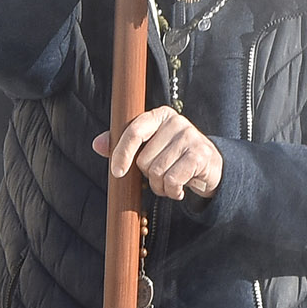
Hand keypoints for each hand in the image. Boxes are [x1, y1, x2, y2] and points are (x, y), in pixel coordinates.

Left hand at [94, 105, 224, 201]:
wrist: (209, 167)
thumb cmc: (174, 157)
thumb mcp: (149, 149)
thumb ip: (124, 146)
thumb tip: (97, 144)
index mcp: (159, 115)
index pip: (134, 130)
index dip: (122, 152)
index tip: (117, 172)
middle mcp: (176, 122)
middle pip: (144, 159)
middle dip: (148, 175)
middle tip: (161, 175)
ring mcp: (190, 137)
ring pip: (157, 172)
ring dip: (160, 187)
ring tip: (171, 183)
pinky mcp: (200, 155)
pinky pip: (172, 180)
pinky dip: (172, 192)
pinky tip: (179, 190)